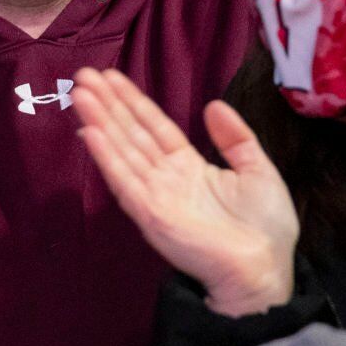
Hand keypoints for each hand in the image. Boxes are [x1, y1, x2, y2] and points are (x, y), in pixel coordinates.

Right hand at [71, 67, 297, 315]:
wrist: (266, 271)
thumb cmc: (266, 228)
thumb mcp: (257, 170)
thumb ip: (236, 138)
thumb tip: (213, 105)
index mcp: (189, 167)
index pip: (154, 127)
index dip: (132, 102)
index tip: (111, 77)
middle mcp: (166, 179)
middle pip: (131, 134)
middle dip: (107, 105)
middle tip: (83, 74)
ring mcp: (155, 197)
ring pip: (122, 151)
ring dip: (99, 122)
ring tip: (79, 94)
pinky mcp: (151, 215)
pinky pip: (125, 181)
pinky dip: (106, 157)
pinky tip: (90, 132)